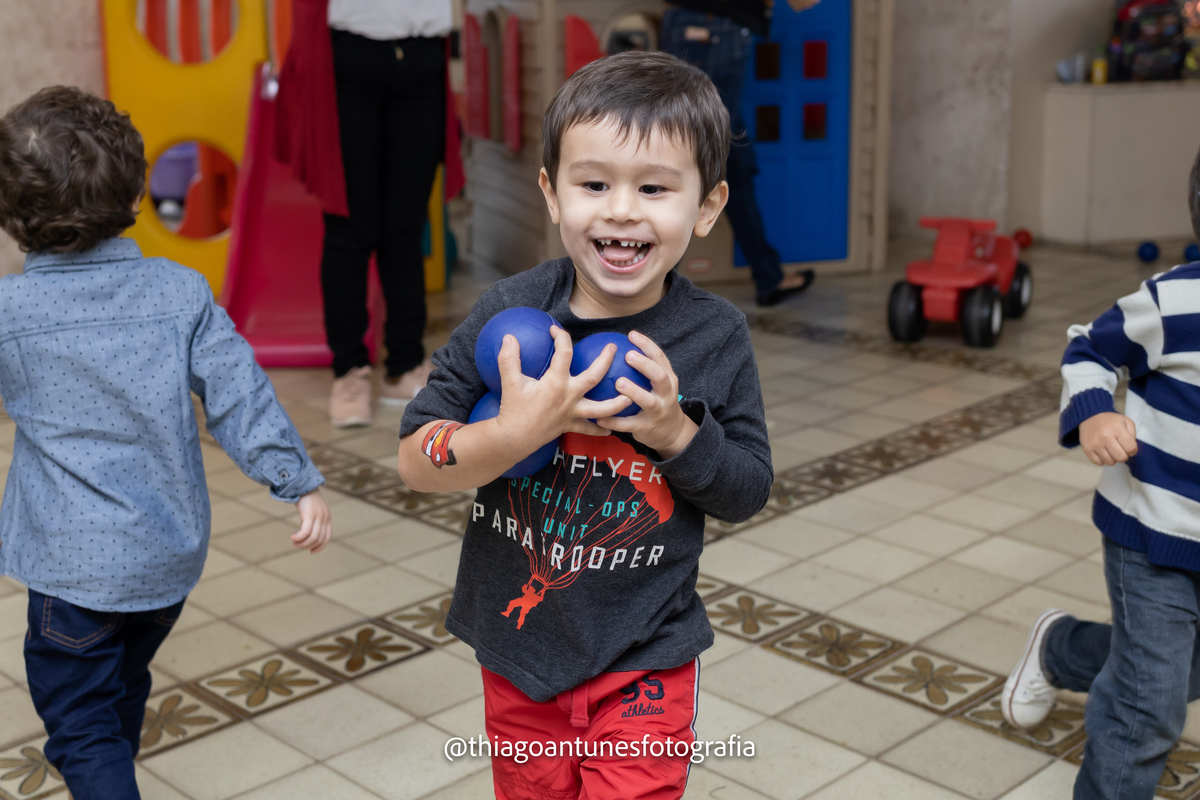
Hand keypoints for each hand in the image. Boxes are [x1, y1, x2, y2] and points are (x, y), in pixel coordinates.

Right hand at [292, 489, 331, 553]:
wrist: (302, 483)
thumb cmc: (305, 497)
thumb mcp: (312, 509)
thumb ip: (313, 520)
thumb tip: (308, 533)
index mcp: (327, 517)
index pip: (327, 537)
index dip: (320, 546)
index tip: (311, 551)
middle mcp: (325, 517)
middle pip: (319, 539)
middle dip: (307, 546)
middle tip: (297, 545)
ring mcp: (319, 516)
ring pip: (313, 538)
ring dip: (302, 543)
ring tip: (294, 542)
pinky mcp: (310, 514)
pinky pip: (306, 532)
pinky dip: (299, 538)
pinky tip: (293, 538)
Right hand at [493, 327, 631, 450]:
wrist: (514, 439)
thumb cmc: (512, 410)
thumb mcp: (509, 382)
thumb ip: (509, 358)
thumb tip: (508, 337)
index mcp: (556, 383)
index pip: (564, 354)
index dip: (561, 338)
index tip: (556, 330)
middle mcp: (569, 397)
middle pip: (594, 377)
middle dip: (605, 360)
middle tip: (613, 348)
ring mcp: (573, 413)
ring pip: (602, 409)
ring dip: (618, 403)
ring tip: (631, 396)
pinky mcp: (570, 425)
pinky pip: (589, 429)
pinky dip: (601, 429)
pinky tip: (610, 428)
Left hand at [596, 330, 697, 458]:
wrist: (671, 432)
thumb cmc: (657, 400)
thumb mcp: (657, 384)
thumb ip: (642, 368)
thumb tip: (613, 347)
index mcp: (668, 379)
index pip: (660, 358)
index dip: (647, 345)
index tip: (631, 334)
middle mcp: (666, 394)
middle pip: (660, 377)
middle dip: (645, 365)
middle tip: (628, 355)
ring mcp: (658, 411)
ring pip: (648, 401)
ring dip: (634, 391)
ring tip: (618, 383)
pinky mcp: (648, 427)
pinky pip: (629, 425)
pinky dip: (615, 421)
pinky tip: (599, 418)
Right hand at [1079, 412, 1137, 465]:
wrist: (1090, 417)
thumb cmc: (1110, 421)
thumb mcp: (1126, 421)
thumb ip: (1132, 434)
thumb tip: (1131, 450)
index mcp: (1117, 429)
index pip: (1131, 448)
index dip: (1133, 451)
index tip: (1129, 448)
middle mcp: (1105, 437)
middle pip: (1121, 457)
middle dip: (1123, 456)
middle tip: (1120, 451)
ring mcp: (1095, 444)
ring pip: (1110, 462)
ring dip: (1113, 459)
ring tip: (1111, 451)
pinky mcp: (1087, 449)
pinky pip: (1099, 463)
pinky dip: (1102, 460)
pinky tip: (1103, 453)